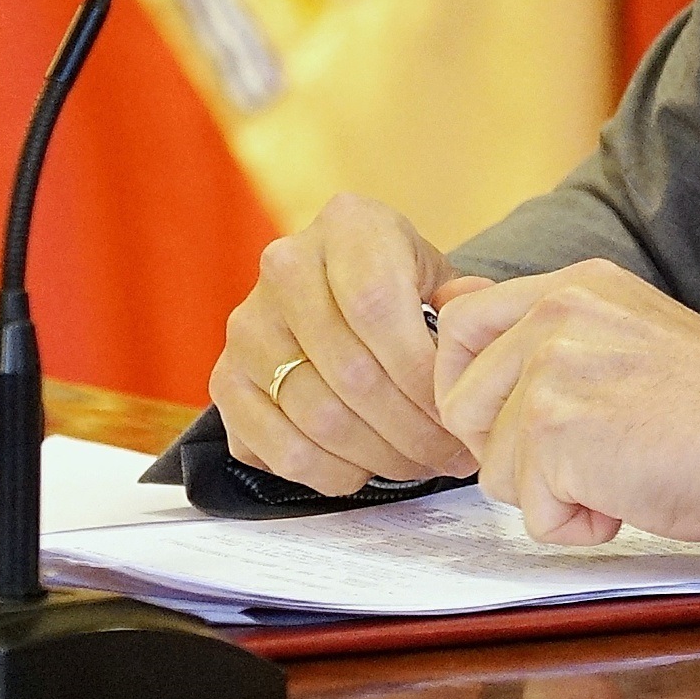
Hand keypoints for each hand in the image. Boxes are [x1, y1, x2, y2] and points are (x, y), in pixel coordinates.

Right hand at [209, 193, 478, 492]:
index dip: (421, 374)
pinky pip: (281, 449)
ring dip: (381, 458)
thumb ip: (463, 303)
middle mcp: (285, 266)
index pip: (377, 309)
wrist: (329, 284)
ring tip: (420, 465)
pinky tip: (367, 468)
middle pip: (352, 374)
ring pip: (319, 419)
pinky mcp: (226, 379)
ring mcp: (248, 325)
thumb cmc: (395, 281)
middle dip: (414, 431)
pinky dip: (332, 473)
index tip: (458, 413)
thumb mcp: (435, 272)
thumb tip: (473, 335)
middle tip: (452, 456)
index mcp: (346, 225)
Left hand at [432, 260, 699, 546]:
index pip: (461, 323)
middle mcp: (555, 314)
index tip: (503, 420)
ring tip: (622, 472)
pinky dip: (580, 525)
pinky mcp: (556, 432)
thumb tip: (458, 320)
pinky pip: (532, 513)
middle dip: (510, 452)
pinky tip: (629, 496)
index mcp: (574, 286)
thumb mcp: (627, 333)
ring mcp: (551, 370)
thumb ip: (549, 331)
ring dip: (554, 493)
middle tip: (581, 457)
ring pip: (495, 470)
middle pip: (461, 405)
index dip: (466, 386)